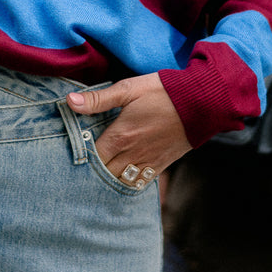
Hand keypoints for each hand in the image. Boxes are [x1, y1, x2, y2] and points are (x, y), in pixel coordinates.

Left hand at [67, 74, 190, 188]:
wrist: (202, 102)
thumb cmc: (163, 92)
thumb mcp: (129, 88)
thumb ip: (98, 99)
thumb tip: (69, 101)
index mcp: (120, 136)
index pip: (91, 156)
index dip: (81, 157)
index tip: (74, 153)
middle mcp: (132, 154)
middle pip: (103, 173)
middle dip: (92, 172)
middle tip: (83, 167)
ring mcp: (147, 161)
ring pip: (120, 182)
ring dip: (109, 180)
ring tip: (100, 174)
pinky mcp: (161, 164)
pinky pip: (140, 183)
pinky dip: (128, 183)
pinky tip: (123, 177)